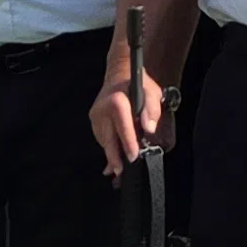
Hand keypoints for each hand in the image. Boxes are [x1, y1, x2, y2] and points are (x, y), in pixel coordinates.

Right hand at [88, 60, 162, 180]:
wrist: (119, 74)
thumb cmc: (138, 84)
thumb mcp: (152, 92)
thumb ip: (152, 109)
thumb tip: (149, 128)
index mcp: (116, 100)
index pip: (121, 124)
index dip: (127, 142)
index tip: (133, 156)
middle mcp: (101, 109)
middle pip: (108, 137)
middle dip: (115, 157)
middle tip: (121, 172)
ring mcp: (95, 116)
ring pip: (104, 141)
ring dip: (112, 154)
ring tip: (120, 169)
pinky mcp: (93, 121)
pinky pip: (102, 138)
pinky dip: (109, 148)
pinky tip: (115, 160)